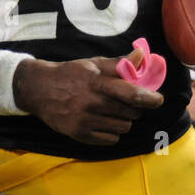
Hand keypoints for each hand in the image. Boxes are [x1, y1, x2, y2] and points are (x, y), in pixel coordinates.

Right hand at [12, 48, 164, 145]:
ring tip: (111, 112)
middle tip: (124, 102)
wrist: (37, 89)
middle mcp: (91, 102)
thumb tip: (142, 55)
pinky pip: (111, 139)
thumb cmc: (69, 74)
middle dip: (133, 108)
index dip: (149, 98)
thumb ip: (118, 63)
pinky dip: (111, 132)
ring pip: (123, 127)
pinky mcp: (79, 133)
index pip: (131, 93)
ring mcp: (84, 120)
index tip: (157, 99)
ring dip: (122, 121)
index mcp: (96, 82)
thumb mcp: (91, 64)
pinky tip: (102, 122)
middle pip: (131, 113)